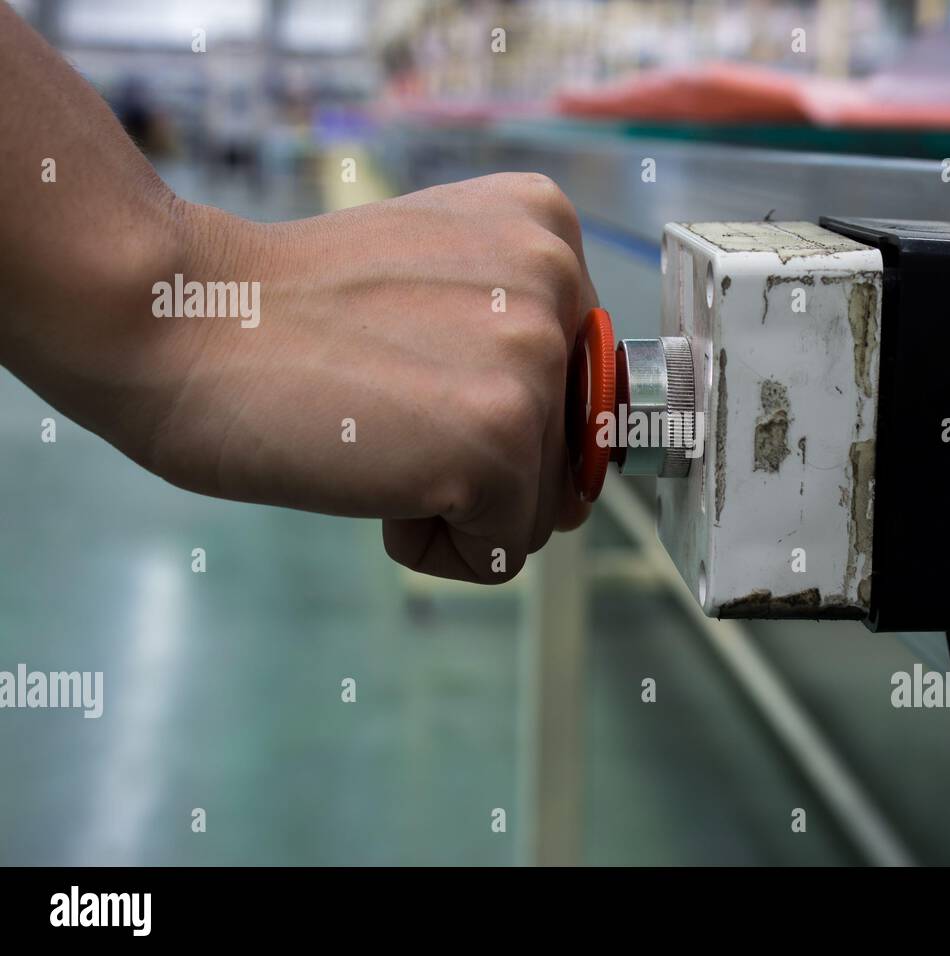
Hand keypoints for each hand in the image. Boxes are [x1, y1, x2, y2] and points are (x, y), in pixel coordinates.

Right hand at [138, 174, 596, 581]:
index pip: (578, 383)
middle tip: (382, 401)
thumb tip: (581, 496)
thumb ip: (517, 352)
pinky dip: (428, 543)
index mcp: (546, 228)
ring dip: (452, 501)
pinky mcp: (501, 439)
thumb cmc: (286, 315)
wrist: (177, 321)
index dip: (491, 408)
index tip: (412, 371)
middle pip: (565, 449)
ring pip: (539, 508)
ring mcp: (534, 357)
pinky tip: (369, 472)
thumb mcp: (437, 288)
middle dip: (478, 461)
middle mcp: (558, 279)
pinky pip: (501, 552)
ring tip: (374, 429)